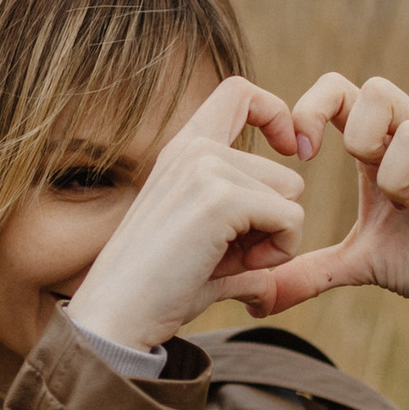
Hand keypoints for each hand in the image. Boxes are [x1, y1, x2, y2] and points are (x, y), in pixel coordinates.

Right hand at [67, 73, 313, 349]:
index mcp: (182, 151)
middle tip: (234, 256)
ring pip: (292, 195)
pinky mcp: (221, 198)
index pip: (239, 91)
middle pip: (286, 172)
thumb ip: (239, 250)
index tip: (290, 151)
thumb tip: (269, 285)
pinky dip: (278, 253)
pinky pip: (291, 219)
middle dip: (275, 222)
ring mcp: (205, 168)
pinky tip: (236, 268)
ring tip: (229, 263)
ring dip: (276, 240)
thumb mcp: (203, 254)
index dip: (276, 115)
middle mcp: (193, 149)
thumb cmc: (156, 293)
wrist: (116, 318)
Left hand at [255, 73, 408, 323]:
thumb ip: (309, 272)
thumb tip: (257, 300)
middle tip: (362, 179)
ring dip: (397, 173)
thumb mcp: (357, 265)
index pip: (341, 93)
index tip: (301, 154)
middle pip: (379, 90)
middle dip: (360, 134)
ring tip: (404, 208)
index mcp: (380, 150)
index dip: (313, 109)